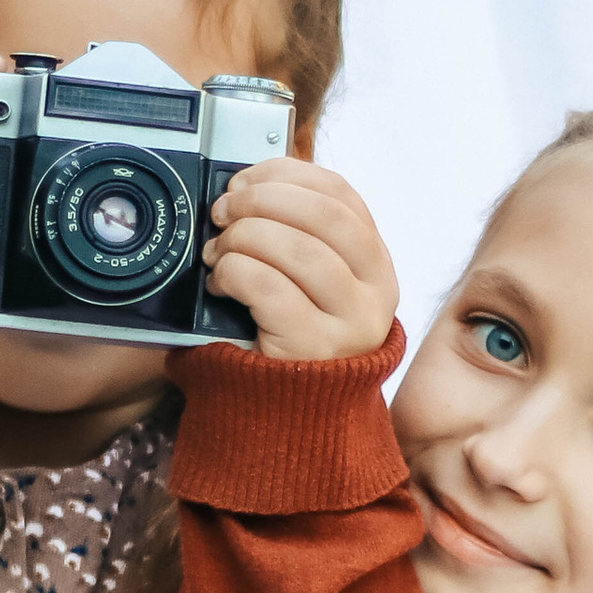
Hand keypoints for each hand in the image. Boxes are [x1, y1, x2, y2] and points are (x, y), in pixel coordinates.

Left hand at [203, 159, 398, 361]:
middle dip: (261, 201)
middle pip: (323, 215)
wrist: (292, 418)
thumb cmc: (288, 337)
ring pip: (300, 249)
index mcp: (374, 262)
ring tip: (218, 252)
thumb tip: (245, 187)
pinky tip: (221, 284)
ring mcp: (351, 323)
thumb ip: (293, 233)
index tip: (245, 179)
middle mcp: (375, 291)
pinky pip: (270, 288)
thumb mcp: (306, 280)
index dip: (287, 174)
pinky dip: (235, 272)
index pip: (340, 194)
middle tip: (222, 212)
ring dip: (244, 237)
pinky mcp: (315, 349)